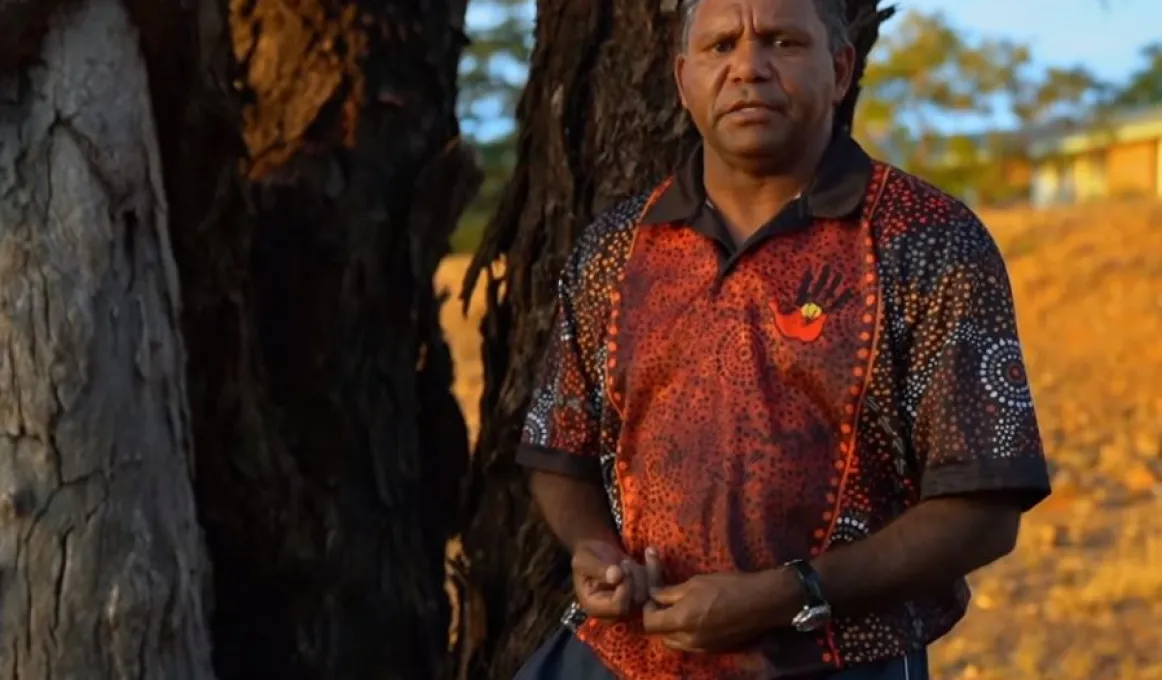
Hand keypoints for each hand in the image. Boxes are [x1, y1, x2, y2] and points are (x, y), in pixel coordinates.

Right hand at [572, 541, 663, 620]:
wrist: (597, 551)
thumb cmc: (587, 556)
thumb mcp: (584, 560)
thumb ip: (598, 569)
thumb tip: (616, 576)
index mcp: (595, 608)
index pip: (618, 607)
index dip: (624, 587)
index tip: (619, 568)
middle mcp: (614, 613)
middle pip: (637, 601)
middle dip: (634, 577)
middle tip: (624, 562)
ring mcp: (631, 606)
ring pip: (649, 593)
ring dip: (643, 572)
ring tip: (628, 561)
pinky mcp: (643, 596)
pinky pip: (658, 585)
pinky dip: (655, 567)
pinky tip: (649, 552)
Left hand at [642, 569, 798, 651]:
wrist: (762, 602)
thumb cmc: (728, 587)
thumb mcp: (695, 583)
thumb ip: (669, 592)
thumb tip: (653, 594)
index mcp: (681, 621)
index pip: (649, 623)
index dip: (647, 609)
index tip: (654, 597)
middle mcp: (689, 640)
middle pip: (660, 636)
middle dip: (658, 620)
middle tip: (664, 603)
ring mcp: (701, 648)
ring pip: (674, 643)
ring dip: (671, 629)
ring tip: (679, 611)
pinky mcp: (713, 650)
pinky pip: (690, 645)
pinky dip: (685, 635)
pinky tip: (695, 618)